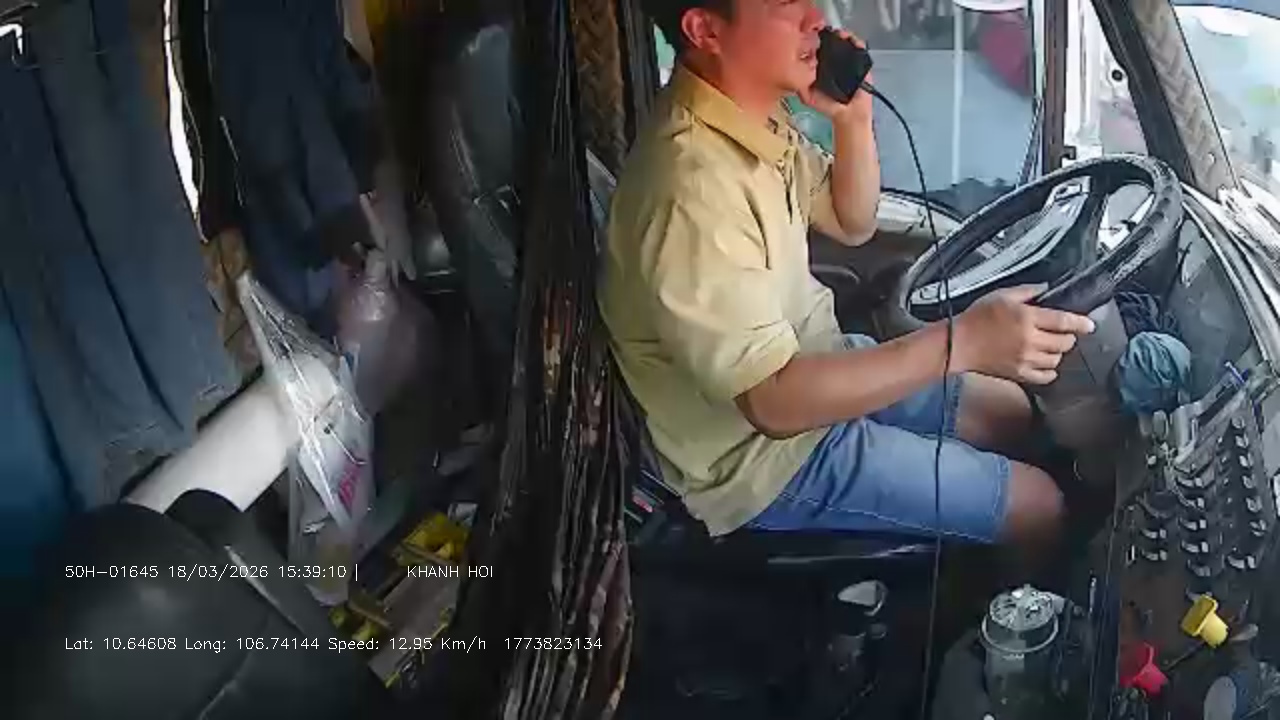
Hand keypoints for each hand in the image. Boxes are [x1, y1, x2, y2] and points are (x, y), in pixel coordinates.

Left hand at [795, 29, 872, 125]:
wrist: (848, 114)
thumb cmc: (829, 106)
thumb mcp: (808, 97)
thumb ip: (800, 87)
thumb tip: (790, 77)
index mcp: (821, 66)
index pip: (818, 48)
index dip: (815, 41)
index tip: (813, 35)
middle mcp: (834, 62)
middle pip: (832, 42)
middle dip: (830, 36)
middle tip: (827, 33)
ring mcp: (848, 61)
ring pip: (846, 42)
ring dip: (843, 36)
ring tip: (840, 35)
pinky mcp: (861, 63)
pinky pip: (860, 49)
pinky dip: (857, 43)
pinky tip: (852, 42)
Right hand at [952, 285, 1096, 384]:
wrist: (958, 343)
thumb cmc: (976, 319)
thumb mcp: (1001, 296)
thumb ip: (1027, 291)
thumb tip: (1046, 288)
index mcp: (1027, 318)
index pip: (1064, 321)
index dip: (1080, 323)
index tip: (1089, 325)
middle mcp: (1029, 340)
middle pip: (1064, 342)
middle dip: (1067, 337)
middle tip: (1061, 333)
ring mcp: (1025, 359)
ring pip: (1056, 359)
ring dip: (1057, 352)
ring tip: (1049, 346)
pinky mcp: (1019, 374)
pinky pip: (1045, 376)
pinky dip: (1049, 371)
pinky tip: (1044, 363)